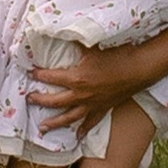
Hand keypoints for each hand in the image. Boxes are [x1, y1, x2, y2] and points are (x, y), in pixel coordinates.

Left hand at [31, 43, 158, 133]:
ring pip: (68, 117)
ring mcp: (91, 105)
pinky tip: (77, 136)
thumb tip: (62, 30)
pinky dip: (83, 130)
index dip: (39, 75)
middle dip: (40, 101)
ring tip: (42, 128)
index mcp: (76, 78)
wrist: (138, 69)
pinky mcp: (102, 109)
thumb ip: (76, 41)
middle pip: (55, 101)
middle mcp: (81, 95)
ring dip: (54, 123)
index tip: (30, 72)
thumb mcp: (93, 46)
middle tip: (29, 99)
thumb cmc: (116, 55)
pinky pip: (90, 122)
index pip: (52, 78)